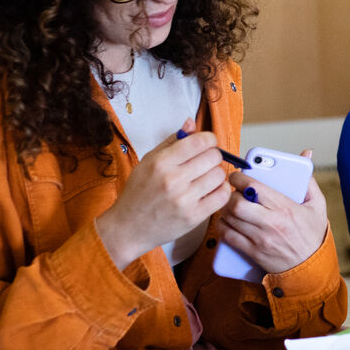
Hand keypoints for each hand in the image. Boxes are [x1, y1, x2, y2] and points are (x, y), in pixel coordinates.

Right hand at [96, 118, 229, 268]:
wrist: (128, 228)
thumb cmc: (138, 193)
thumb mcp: (148, 161)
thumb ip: (172, 141)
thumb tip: (191, 122)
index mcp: (161, 162)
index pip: (200, 141)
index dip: (209, 140)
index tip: (206, 144)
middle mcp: (172, 180)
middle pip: (214, 157)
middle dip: (213, 156)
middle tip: (205, 163)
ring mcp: (184, 199)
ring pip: (220, 175)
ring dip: (216, 175)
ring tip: (206, 178)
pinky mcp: (193, 217)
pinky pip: (222, 196)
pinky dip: (221, 191)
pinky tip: (211, 191)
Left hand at [219, 148, 329, 275]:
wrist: (311, 268)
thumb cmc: (313, 235)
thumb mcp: (317, 205)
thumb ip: (308, 179)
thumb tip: (306, 154)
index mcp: (286, 207)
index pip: (254, 187)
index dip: (239, 178)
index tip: (236, 176)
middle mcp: (270, 222)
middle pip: (236, 204)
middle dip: (228, 194)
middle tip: (230, 191)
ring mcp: (260, 239)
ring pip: (230, 219)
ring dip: (224, 210)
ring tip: (229, 205)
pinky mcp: (253, 252)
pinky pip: (228, 237)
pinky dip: (223, 227)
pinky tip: (227, 222)